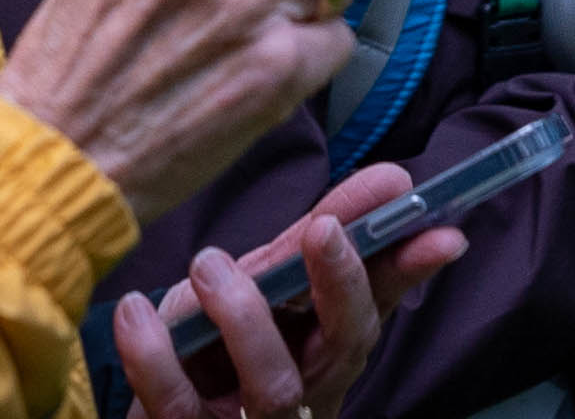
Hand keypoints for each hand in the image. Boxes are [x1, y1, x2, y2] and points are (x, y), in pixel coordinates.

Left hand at [111, 161, 465, 418]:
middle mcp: (303, 391)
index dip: (407, 271)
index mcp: (326, 351)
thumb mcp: (266, 288)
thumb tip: (391, 180)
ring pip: (274, 386)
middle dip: (341, 287)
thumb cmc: (220, 347)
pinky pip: (178, 405)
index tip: (437, 232)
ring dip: (245, 317)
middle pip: (343, 349)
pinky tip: (137, 313)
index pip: (377, 305)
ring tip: (208, 264)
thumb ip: (313, 239)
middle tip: (321, 228)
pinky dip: (155, 357)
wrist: (162, 413)